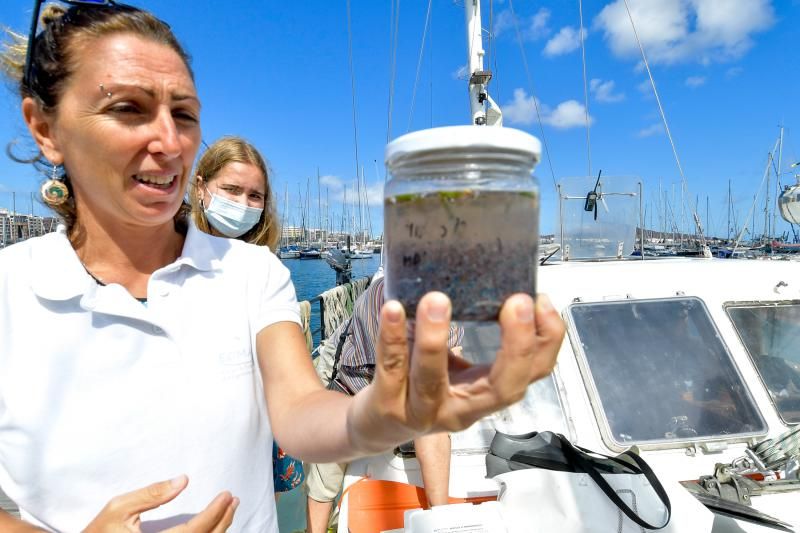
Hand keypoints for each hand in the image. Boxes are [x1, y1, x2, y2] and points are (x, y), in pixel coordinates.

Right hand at [83, 475, 237, 532]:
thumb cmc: (97, 532)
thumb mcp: (117, 509)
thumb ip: (150, 494)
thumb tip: (183, 480)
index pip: (195, 531)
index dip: (215, 513)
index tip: (227, 495)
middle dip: (224, 521)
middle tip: (233, 500)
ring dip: (219, 530)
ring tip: (228, 510)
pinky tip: (213, 526)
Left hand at [349, 292, 563, 450]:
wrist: (378, 425)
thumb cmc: (425, 384)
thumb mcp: (461, 368)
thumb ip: (479, 336)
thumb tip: (496, 277)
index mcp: (486, 394)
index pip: (532, 374)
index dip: (546, 341)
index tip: (542, 300)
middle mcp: (463, 410)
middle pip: (503, 387)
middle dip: (516, 345)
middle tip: (517, 302)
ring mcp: (424, 411)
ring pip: (433, 379)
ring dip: (436, 339)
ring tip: (437, 299)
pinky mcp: (389, 405)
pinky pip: (392, 366)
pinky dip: (393, 337)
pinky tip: (392, 308)